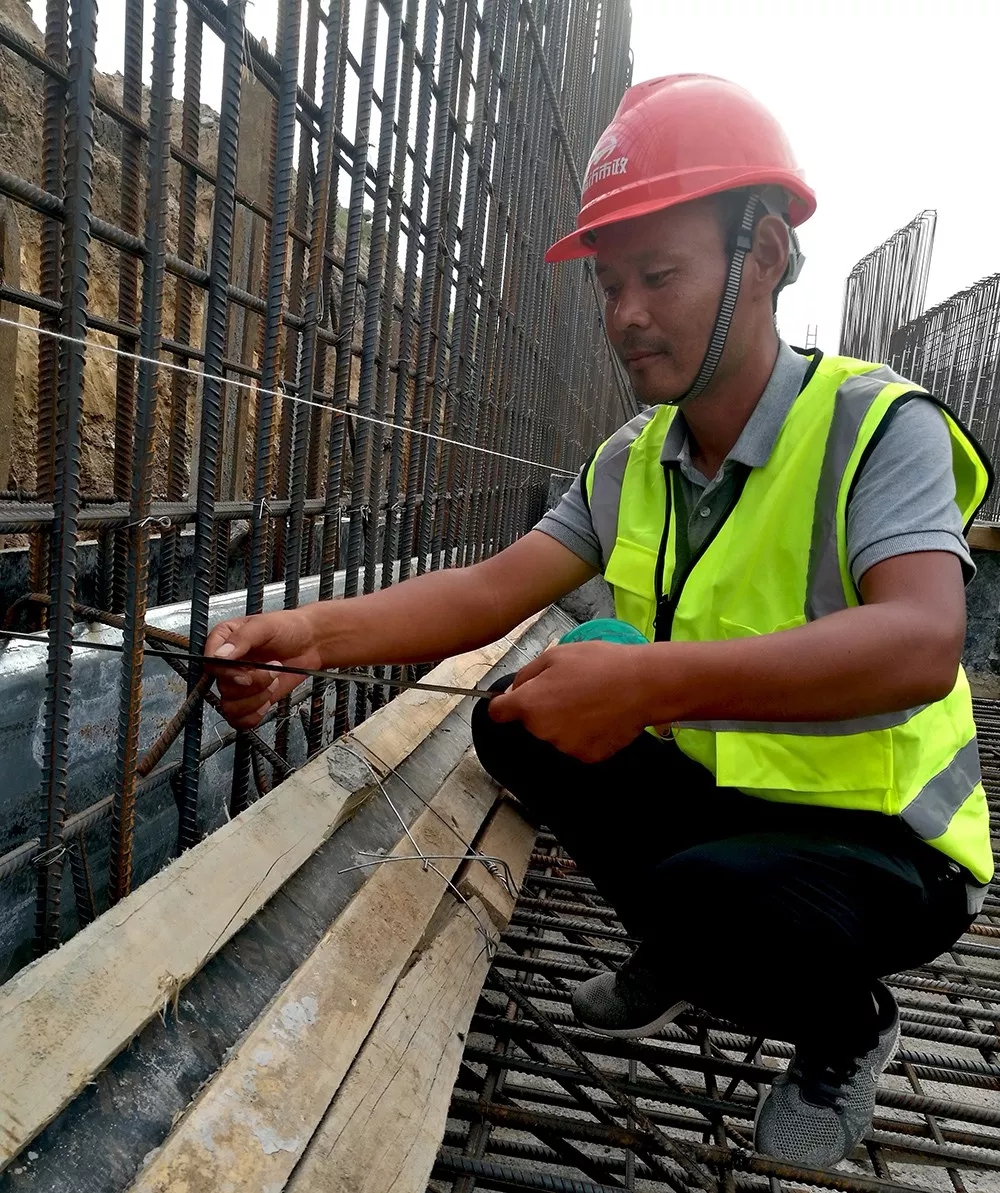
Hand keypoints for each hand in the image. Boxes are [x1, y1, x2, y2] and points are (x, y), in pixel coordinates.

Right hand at [206, 608, 324, 728]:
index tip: (246, 674)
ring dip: (255, 699)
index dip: (226, 673)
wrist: (311, 643)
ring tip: (274, 682)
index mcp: (223, 641)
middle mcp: (226, 664)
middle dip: (253, 683)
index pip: (209, 664)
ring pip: (230, 707)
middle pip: (223, 687)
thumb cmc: (289, 628)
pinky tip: (267, 702)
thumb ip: (242, 638)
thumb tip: (219, 656)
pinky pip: (239, 719)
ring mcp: (237, 684)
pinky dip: (254, 715)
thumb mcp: (265, 625)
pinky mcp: (250, 699)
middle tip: (273, 670)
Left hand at [488, 641, 651, 762]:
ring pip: (554, 734)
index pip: (497, 713)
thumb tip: (513, 690)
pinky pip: (577, 744)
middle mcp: (542, 731)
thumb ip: (527, 674)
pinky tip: (600, 716)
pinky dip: (584, 734)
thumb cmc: (599, 664)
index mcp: (529, 704)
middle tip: (568, 689)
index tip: (513, 700)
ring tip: (589, 701)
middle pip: (530, 722)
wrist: (642, 685)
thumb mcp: (556, 655)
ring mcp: (565, 747)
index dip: (504, 704)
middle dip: (542, 708)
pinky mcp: (587, 757)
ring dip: (564, 722)